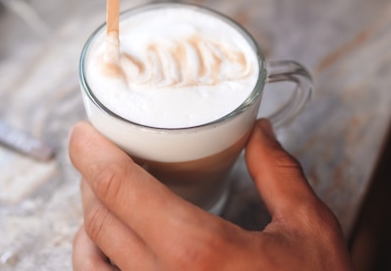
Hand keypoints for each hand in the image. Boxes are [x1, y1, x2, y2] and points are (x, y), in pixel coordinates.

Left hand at [69, 119, 353, 270]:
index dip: (93, 154)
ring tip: (106, 196)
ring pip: (88, 261)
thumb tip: (259, 132)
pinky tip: (113, 247)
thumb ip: (278, 174)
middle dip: (93, 180)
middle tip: (104, 156)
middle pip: (100, 220)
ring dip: (90, 222)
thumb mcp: (307, 231)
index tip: (83, 134)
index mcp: (197, 253)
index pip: (121, 190)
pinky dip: (96, 261)